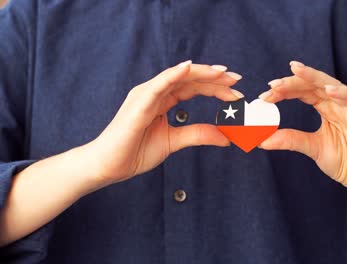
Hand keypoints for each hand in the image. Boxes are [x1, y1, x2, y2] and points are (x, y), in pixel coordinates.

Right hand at [90, 61, 242, 184]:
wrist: (109, 166)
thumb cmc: (134, 152)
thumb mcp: (174, 141)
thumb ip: (198, 134)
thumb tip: (226, 136)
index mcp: (161, 100)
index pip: (192, 88)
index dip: (215, 88)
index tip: (237, 93)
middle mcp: (154, 92)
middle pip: (189, 79)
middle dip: (214, 79)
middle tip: (238, 80)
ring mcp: (145, 95)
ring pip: (177, 77)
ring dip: (201, 74)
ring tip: (223, 75)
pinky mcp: (138, 103)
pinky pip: (158, 85)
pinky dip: (173, 75)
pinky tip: (189, 68)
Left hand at [258, 61, 346, 229]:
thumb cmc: (344, 159)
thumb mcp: (311, 147)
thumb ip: (290, 140)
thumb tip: (261, 140)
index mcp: (324, 107)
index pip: (301, 92)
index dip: (283, 91)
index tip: (264, 96)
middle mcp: (337, 103)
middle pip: (313, 84)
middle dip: (292, 82)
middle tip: (272, 84)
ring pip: (332, 85)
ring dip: (313, 77)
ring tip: (296, 71)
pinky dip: (343, 93)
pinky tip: (328, 90)